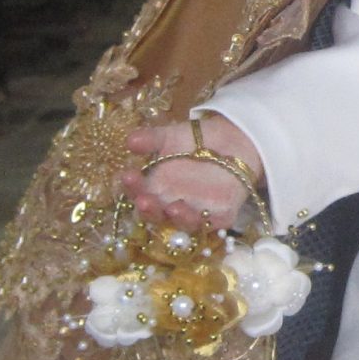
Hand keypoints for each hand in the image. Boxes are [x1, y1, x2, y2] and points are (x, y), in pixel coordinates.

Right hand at [119, 114, 265, 232]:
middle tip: (143, 200)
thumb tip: (130, 140)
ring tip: (172, 208)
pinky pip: (213, 223)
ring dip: (178, 218)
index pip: (139, 192)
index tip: (127, 175)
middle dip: (149, 209)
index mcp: (156, 189)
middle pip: (157, 214)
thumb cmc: (194, 141)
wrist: (232, 141)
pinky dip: (208, 221)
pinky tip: (204, 213)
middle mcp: (171, 205)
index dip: (132, 187)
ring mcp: (196, 212)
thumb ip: (151, 139)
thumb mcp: (170, 136)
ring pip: (183, 223)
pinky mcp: (221, 216)